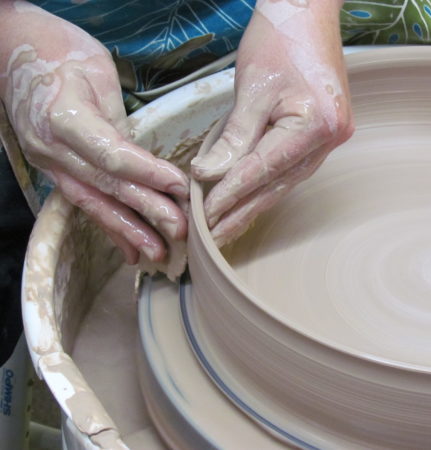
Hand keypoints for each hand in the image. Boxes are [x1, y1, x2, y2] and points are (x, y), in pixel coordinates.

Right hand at [0, 3, 187, 263]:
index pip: (112, 155)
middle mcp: (52, 148)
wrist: (12, 47)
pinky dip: (108, 226)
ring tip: (156, 254)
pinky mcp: (53, 169)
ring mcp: (48, 163)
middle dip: (146, 212)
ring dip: (127, 231)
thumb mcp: (95, 71)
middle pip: (106, 185)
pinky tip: (128, 250)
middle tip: (179, 231)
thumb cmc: (59, 50)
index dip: (148, 174)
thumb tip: (145, 161)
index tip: (180, 187)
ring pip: (92, 202)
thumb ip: (114, 119)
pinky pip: (83, 201)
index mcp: (63, 118)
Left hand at [191, 0, 353, 246]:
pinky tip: (249, 199)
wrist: (308, 10)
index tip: (205, 216)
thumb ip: (233, 137)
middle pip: (277, 184)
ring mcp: (329, 139)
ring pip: (283, 181)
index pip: (263, 170)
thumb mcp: (252, 87)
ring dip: (253, 203)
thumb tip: (209, 175)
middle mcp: (329, 139)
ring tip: (226, 228)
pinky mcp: (320, 134)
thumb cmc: (281, 39)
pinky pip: (289, 167)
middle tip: (214, 238)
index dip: (231, 194)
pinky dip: (265, 183)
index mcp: (316, 125)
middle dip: (242, 211)